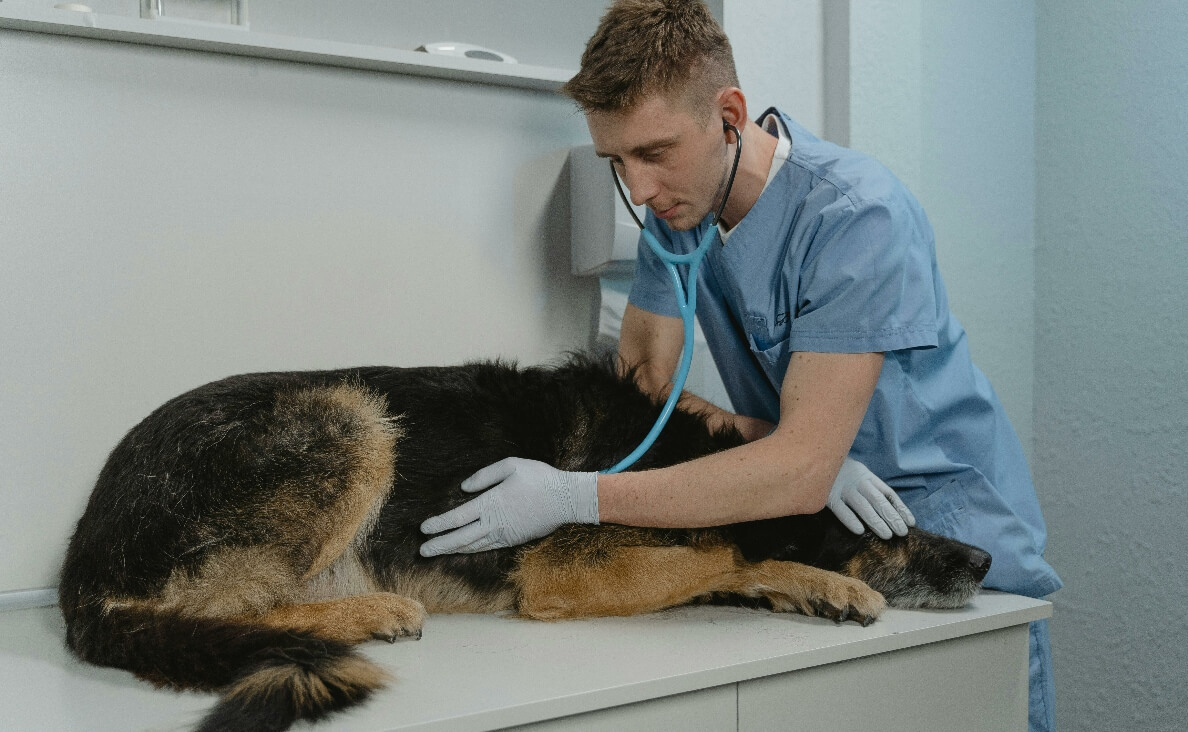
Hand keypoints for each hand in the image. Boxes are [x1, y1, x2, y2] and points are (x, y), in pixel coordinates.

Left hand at [419, 458, 598, 556]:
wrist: (567, 500)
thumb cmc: (540, 478)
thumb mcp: (511, 466)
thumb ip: (484, 476)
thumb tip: (464, 488)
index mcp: (491, 503)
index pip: (457, 518)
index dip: (439, 524)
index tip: (423, 529)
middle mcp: (495, 523)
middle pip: (460, 538)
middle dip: (440, 544)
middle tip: (422, 550)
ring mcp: (504, 534)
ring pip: (473, 545)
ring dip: (453, 549)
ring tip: (437, 552)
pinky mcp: (513, 540)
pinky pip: (487, 547)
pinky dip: (471, 550)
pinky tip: (463, 550)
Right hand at [827, 457, 914, 539]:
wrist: (817, 460)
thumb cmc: (842, 472)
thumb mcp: (860, 474)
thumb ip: (873, 487)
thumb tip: (892, 509)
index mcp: (868, 477)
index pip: (888, 494)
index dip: (900, 508)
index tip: (910, 523)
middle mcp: (858, 482)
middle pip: (878, 501)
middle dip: (892, 517)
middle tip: (902, 532)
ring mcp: (843, 489)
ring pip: (863, 506)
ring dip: (876, 521)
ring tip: (887, 535)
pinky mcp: (828, 496)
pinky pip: (841, 509)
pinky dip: (850, 519)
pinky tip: (859, 531)